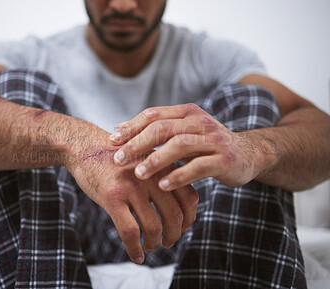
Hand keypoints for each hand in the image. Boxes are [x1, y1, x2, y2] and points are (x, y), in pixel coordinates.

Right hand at [66, 125, 198, 264]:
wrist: (85, 146)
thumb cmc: (116, 157)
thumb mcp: (145, 160)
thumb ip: (163, 177)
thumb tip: (178, 207)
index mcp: (162, 167)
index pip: (190, 198)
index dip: (189, 219)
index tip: (182, 228)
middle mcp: (151, 176)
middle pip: (175, 216)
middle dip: (174, 235)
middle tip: (168, 242)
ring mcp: (132, 187)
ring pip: (154, 227)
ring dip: (154, 244)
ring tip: (150, 247)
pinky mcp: (112, 197)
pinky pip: (130, 232)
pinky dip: (135, 250)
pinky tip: (136, 256)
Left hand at [109, 103, 272, 190]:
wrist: (248, 153)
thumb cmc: (207, 144)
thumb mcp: (182, 132)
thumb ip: (156, 129)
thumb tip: (120, 128)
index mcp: (187, 113)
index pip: (153, 115)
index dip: (131, 126)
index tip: (113, 140)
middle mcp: (200, 122)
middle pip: (163, 128)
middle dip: (137, 143)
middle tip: (118, 158)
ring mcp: (213, 140)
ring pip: (180, 146)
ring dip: (156, 159)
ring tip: (137, 173)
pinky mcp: (224, 159)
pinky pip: (199, 167)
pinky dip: (179, 176)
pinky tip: (163, 186)